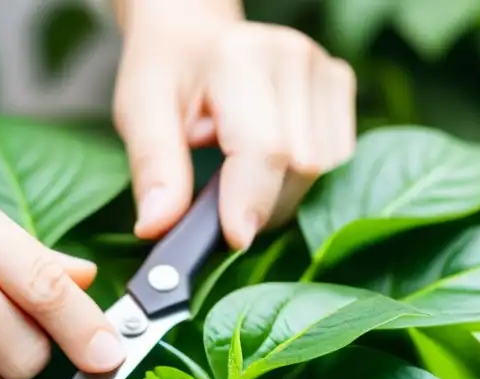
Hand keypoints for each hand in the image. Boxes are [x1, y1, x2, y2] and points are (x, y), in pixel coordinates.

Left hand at [112, 0, 356, 247]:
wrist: (191, 37)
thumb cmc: (164, 75)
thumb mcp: (139, 113)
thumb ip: (153, 168)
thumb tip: (155, 227)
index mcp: (240, 58)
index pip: (265, 148)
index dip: (251, 202)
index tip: (233, 240)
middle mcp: (293, 57)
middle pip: (298, 167)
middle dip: (258, 205)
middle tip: (215, 209)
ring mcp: (324, 69)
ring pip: (321, 170)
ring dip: (278, 196)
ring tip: (234, 178)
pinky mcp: (339, 85)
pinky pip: (333, 161)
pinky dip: (296, 181)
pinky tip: (263, 164)